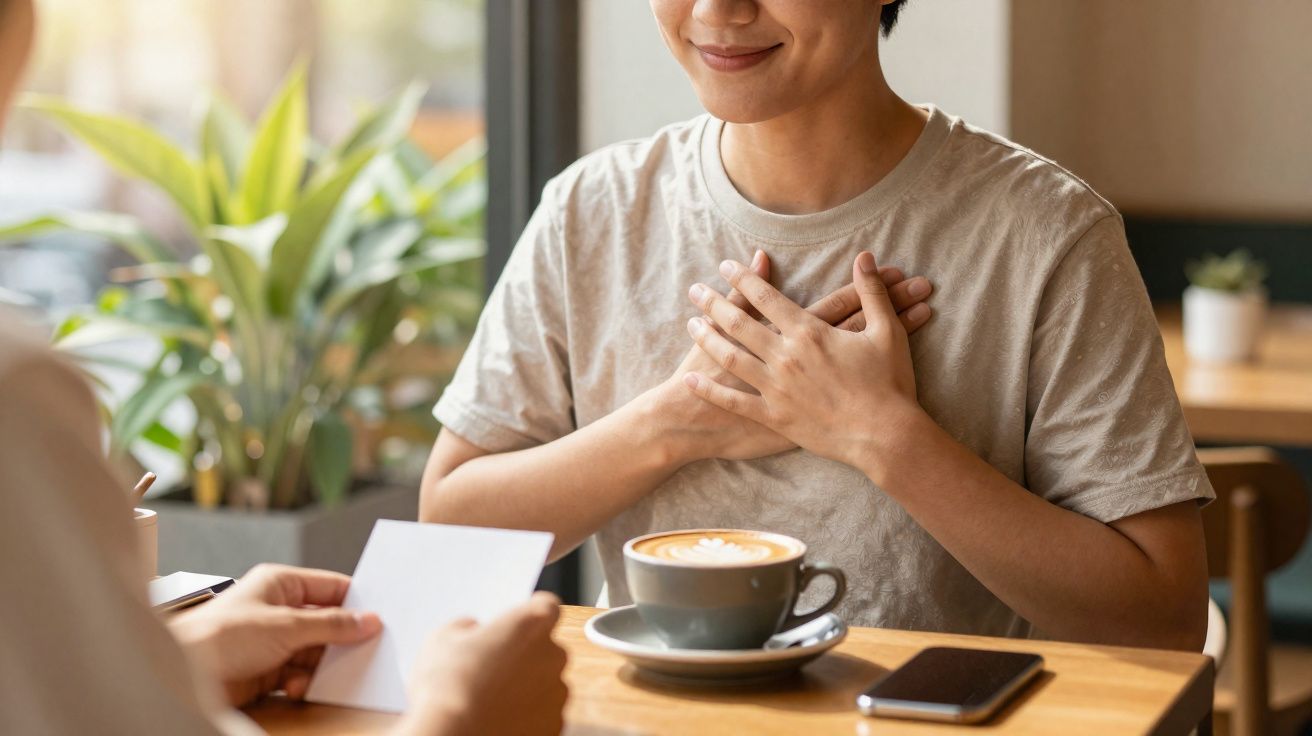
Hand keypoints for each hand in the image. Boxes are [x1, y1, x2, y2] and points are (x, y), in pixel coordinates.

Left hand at [168, 564, 381, 706]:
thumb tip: (370, 621)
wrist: (182, 676)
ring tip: (322, 676)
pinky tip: (295, 687)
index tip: (380, 618)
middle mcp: (278, 609)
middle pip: (326, 623)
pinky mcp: (266, 669)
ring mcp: (273, 640)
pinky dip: (303, 682)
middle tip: (362, 653)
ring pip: (315, 652)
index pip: (331, 587)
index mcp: (281, 584)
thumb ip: (331, 625)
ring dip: (320, 667)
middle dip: (340, 641)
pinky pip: (299, 674)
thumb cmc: (222, 637)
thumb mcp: (286, 626)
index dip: (356, 603)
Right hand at [400, 592, 567, 735]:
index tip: (516, 624)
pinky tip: (498, 718)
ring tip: (489, 699)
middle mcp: (553, 655)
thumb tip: (471, 633)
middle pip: (545, 648)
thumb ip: (466, 628)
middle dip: (523, 655)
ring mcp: (557, 693)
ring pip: (544, 683)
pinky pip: (541, 714)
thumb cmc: (447, 686)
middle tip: (491, 667)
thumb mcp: (442, 638)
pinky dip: (526, 716)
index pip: (546, 605)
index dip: (529, 614)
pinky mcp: (554, 726)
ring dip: (525, 687)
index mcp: (532, 622)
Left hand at [681, 251, 925, 476]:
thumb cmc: (889, 383)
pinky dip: (709, 390)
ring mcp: (776, 388)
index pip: (766, 297)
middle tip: (695, 290)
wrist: (885, 435)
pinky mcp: (774, 417)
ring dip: (707, 338)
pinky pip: (733, 401)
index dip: (743, 278)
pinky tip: (691, 378)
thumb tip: (865, 257)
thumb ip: (872, 292)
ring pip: (730, 357)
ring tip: (690, 324)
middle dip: (713, 303)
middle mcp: (786, 356)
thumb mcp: (886, 331)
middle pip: (739, 323)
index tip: (725, 266)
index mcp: (809, 332)